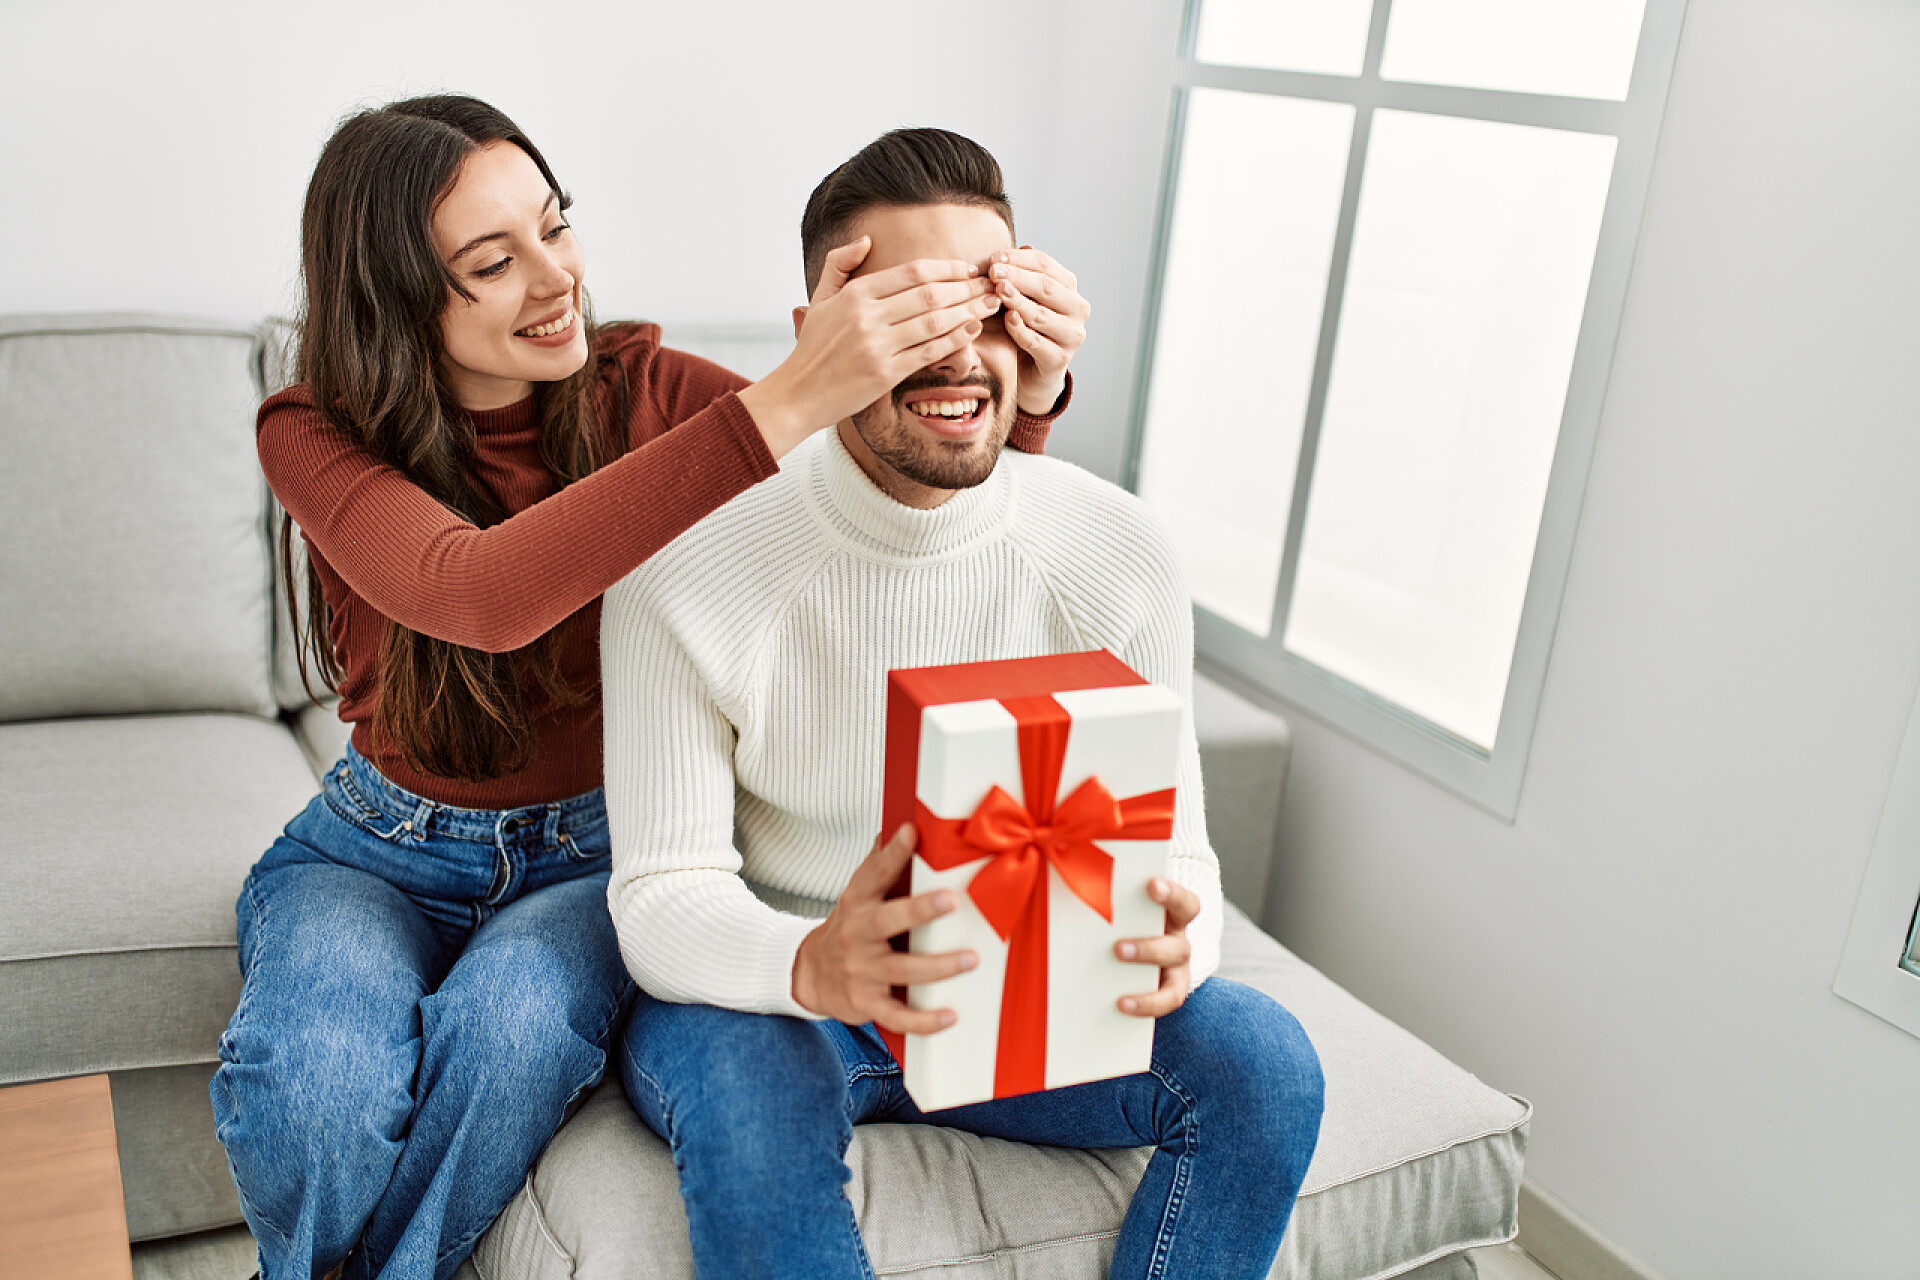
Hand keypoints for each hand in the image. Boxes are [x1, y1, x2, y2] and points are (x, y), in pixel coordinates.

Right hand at [738, 237, 1003, 457]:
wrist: (797, 394)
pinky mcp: (885, 373)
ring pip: (935, 321)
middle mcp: (867, 316)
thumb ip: (839, 264)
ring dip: (969, 311)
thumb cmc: (811, 347)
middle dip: (967, 288)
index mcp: (855, 293)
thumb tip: (867, 240)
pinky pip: (930, 351)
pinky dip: (955, 340)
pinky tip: (973, 330)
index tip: (968, 269)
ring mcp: (877, 345)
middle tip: (991, 285)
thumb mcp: (819, 298)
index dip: (947, 268)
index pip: (912, 272)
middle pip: (930, 294)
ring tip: (992, 305)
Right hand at [793, 824, 978, 1033]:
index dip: (891, 852)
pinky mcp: (867, 1004)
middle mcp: (858, 935)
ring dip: (937, 966)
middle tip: (951, 900)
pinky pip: (898, 1015)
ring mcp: (861, 971)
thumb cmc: (849, 928)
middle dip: (920, 910)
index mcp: (858, 902)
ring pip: (901, 969)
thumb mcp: (857, 895)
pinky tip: (950, 1016)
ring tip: (970, 959)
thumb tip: (899, 823)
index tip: (910, 831)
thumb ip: (879, 864)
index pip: (874, 873)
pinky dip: (924, 1020)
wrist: (809, 975)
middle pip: (888, 921)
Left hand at [988, 246, 1089, 414]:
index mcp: (1070, 288)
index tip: (994, 257)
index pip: (1046, 265)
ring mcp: (1072, 336)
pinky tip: (1007, 319)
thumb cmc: (1026, 327)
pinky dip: (1020, 330)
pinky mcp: (1060, 359)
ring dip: (1018, 301)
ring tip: (997, 290)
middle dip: (1017, 278)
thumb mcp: (1024, 298)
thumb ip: (1022, 276)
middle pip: (1046, 288)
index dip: (1019, 259)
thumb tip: (1018, 248)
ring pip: (1042, 315)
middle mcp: (1077, 310)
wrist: (1032, 371)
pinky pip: (1036, 342)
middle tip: (993, 272)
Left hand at [1114, 876, 1199, 1017]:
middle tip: (1117, 948)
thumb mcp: (1119, 907)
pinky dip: (1147, 1005)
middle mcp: (1178, 942)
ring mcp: (1177, 969)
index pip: (1184, 903)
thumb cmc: (1120, 921)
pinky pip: (1166, 1001)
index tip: (1151, 885)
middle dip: (1148, 948)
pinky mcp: (1170, 991)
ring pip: (1176, 979)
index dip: (1172, 894)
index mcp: (1172, 915)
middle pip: (1179, 946)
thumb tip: (1065, 881)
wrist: (1126, 952)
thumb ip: (1105, 897)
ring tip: (1118, 987)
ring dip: (1146, 981)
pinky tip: (1122, 1005)